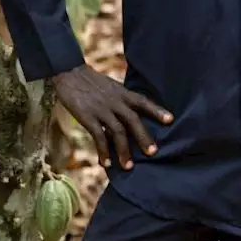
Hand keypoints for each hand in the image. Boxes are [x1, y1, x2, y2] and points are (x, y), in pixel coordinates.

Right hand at [52, 65, 173, 169]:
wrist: (69, 74)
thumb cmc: (92, 82)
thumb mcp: (112, 86)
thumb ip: (122, 99)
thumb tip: (132, 114)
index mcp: (122, 93)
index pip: (143, 101)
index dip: (157, 110)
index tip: (170, 120)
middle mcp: (115, 101)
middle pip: (133, 120)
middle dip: (143, 137)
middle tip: (153, 153)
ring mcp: (102, 110)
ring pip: (117, 132)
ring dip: (124, 150)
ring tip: (129, 166)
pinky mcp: (88, 117)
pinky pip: (98, 136)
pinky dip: (103, 151)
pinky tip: (107, 163)